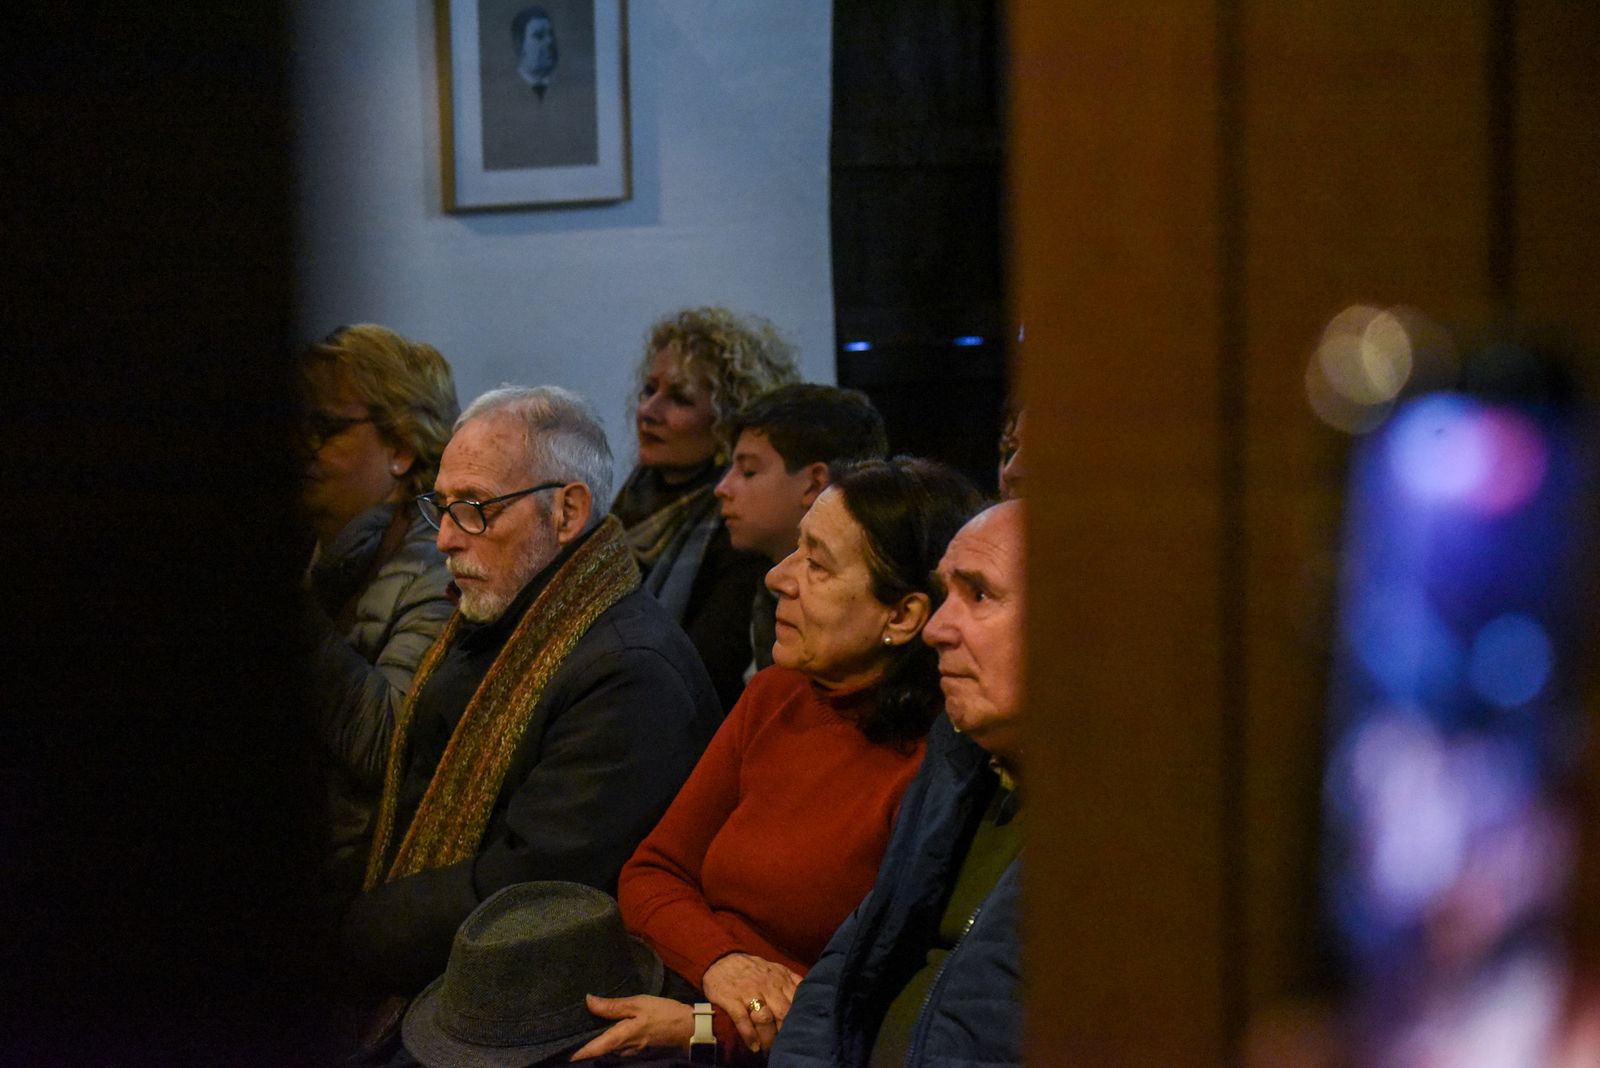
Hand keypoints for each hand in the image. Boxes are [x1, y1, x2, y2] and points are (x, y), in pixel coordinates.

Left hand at [568, 995, 692, 1059]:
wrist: (691, 1029)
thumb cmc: (664, 1014)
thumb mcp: (639, 1004)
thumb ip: (613, 1005)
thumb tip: (588, 1001)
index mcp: (620, 1038)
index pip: (593, 1049)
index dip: (578, 1053)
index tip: (564, 1053)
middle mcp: (624, 1051)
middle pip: (600, 1051)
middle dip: (588, 1046)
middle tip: (574, 1035)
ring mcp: (633, 1053)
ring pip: (611, 1050)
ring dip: (600, 1044)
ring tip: (589, 1031)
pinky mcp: (641, 1051)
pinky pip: (621, 1049)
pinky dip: (613, 1042)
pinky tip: (612, 1031)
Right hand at [701, 952, 802, 1053]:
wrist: (721, 959)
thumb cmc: (752, 969)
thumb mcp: (776, 969)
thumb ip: (793, 981)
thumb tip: (812, 994)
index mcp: (781, 979)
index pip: (797, 1002)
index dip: (800, 1020)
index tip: (802, 1034)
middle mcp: (767, 986)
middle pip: (783, 1013)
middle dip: (786, 1033)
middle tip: (785, 1047)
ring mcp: (749, 992)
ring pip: (764, 1018)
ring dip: (769, 1037)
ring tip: (770, 1051)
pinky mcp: (731, 999)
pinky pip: (742, 1019)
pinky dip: (749, 1034)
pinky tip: (754, 1046)